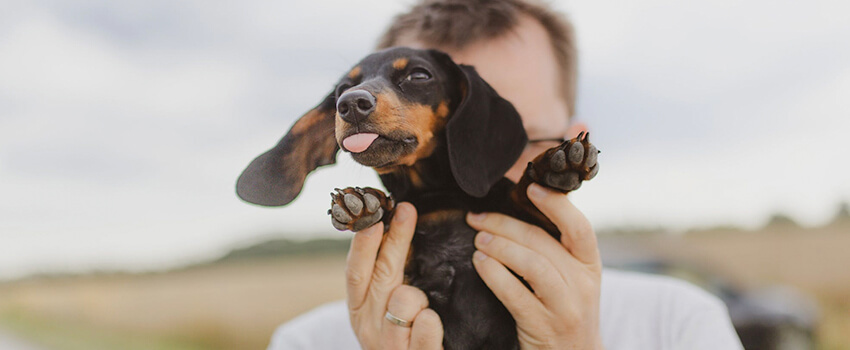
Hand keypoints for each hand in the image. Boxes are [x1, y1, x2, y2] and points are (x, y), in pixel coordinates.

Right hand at [346, 202, 444, 349]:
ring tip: (422, 307)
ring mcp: (389, 347)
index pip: (356, 271)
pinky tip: (431, 321)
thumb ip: (389, 273)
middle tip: (407, 210)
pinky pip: (424, 330)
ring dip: (415, 297)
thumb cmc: (403, 339)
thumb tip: (393, 222)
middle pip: (381, 276)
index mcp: (359, 310)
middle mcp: (369, 327)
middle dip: (394, 240)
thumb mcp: (388, 307)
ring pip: (402, 302)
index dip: (362, 243)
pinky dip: (429, 322)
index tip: (374, 215)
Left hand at [466, 183, 604, 349]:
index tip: (530, 187)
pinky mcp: (543, 327)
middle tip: (476, 216)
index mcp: (590, 265)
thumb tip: (521, 206)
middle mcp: (583, 284)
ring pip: (533, 265)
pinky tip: (479, 264)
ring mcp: (565, 307)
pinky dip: (494, 275)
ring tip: (477, 238)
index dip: (556, 205)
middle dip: (505, 224)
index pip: (580, 227)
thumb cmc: (564, 311)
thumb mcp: (571, 278)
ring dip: (500, 246)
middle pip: (543, 243)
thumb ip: (555, 249)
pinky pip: (516, 295)